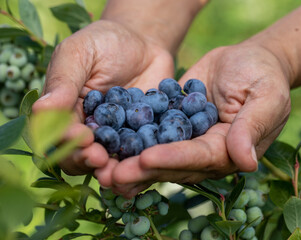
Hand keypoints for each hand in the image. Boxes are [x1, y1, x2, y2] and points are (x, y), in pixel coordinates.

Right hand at [32, 20, 173, 174]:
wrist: (144, 43)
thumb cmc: (105, 42)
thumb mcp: (80, 53)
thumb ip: (63, 81)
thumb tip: (42, 110)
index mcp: (66, 112)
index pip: (60, 134)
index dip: (68, 141)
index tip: (82, 139)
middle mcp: (89, 129)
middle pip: (82, 155)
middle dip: (88, 160)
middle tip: (100, 159)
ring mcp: (117, 136)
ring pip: (111, 160)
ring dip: (113, 169)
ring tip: (120, 170)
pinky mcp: (142, 137)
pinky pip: (141, 152)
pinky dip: (142, 160)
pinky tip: (148, 162)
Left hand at [105, 42, 291, 197]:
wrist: (247, 60)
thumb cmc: (263, 75)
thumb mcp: (266, 96)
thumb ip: (252, 127)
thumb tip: (245, 162)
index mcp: (228, 149)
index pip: (199, 157)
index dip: (173, 159)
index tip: (146, 158)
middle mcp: (205, 151)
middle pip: (172, 164)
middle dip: (142, 169)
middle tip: (111, 174)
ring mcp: (187, 139)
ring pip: (156, 155)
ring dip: (128, 161)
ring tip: (100, 165)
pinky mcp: (172, 124)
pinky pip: (150, 134)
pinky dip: (128, 139)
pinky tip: (104, 141)